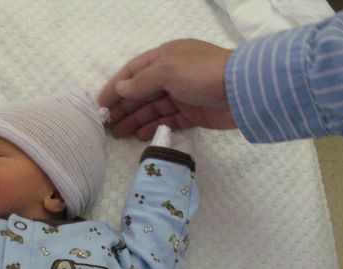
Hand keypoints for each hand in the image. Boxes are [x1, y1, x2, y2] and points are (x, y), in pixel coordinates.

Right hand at [98, 39, 235, 139]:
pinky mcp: (193, 113)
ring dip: (135, 120)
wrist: (243, 90)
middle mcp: (171, 75)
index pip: (132, 72)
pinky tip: (141, 136)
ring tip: (119, 134)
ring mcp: (182, 95)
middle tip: (107, 126)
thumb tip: (121, 89)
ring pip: (153, 108)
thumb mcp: (167, 71)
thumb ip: (142, 81)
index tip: (100, 105)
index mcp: (164, 58)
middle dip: (123, 108)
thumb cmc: (202, 73)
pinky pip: (168, 120)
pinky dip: (154, 127)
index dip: (115, 87)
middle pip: (140, 92)